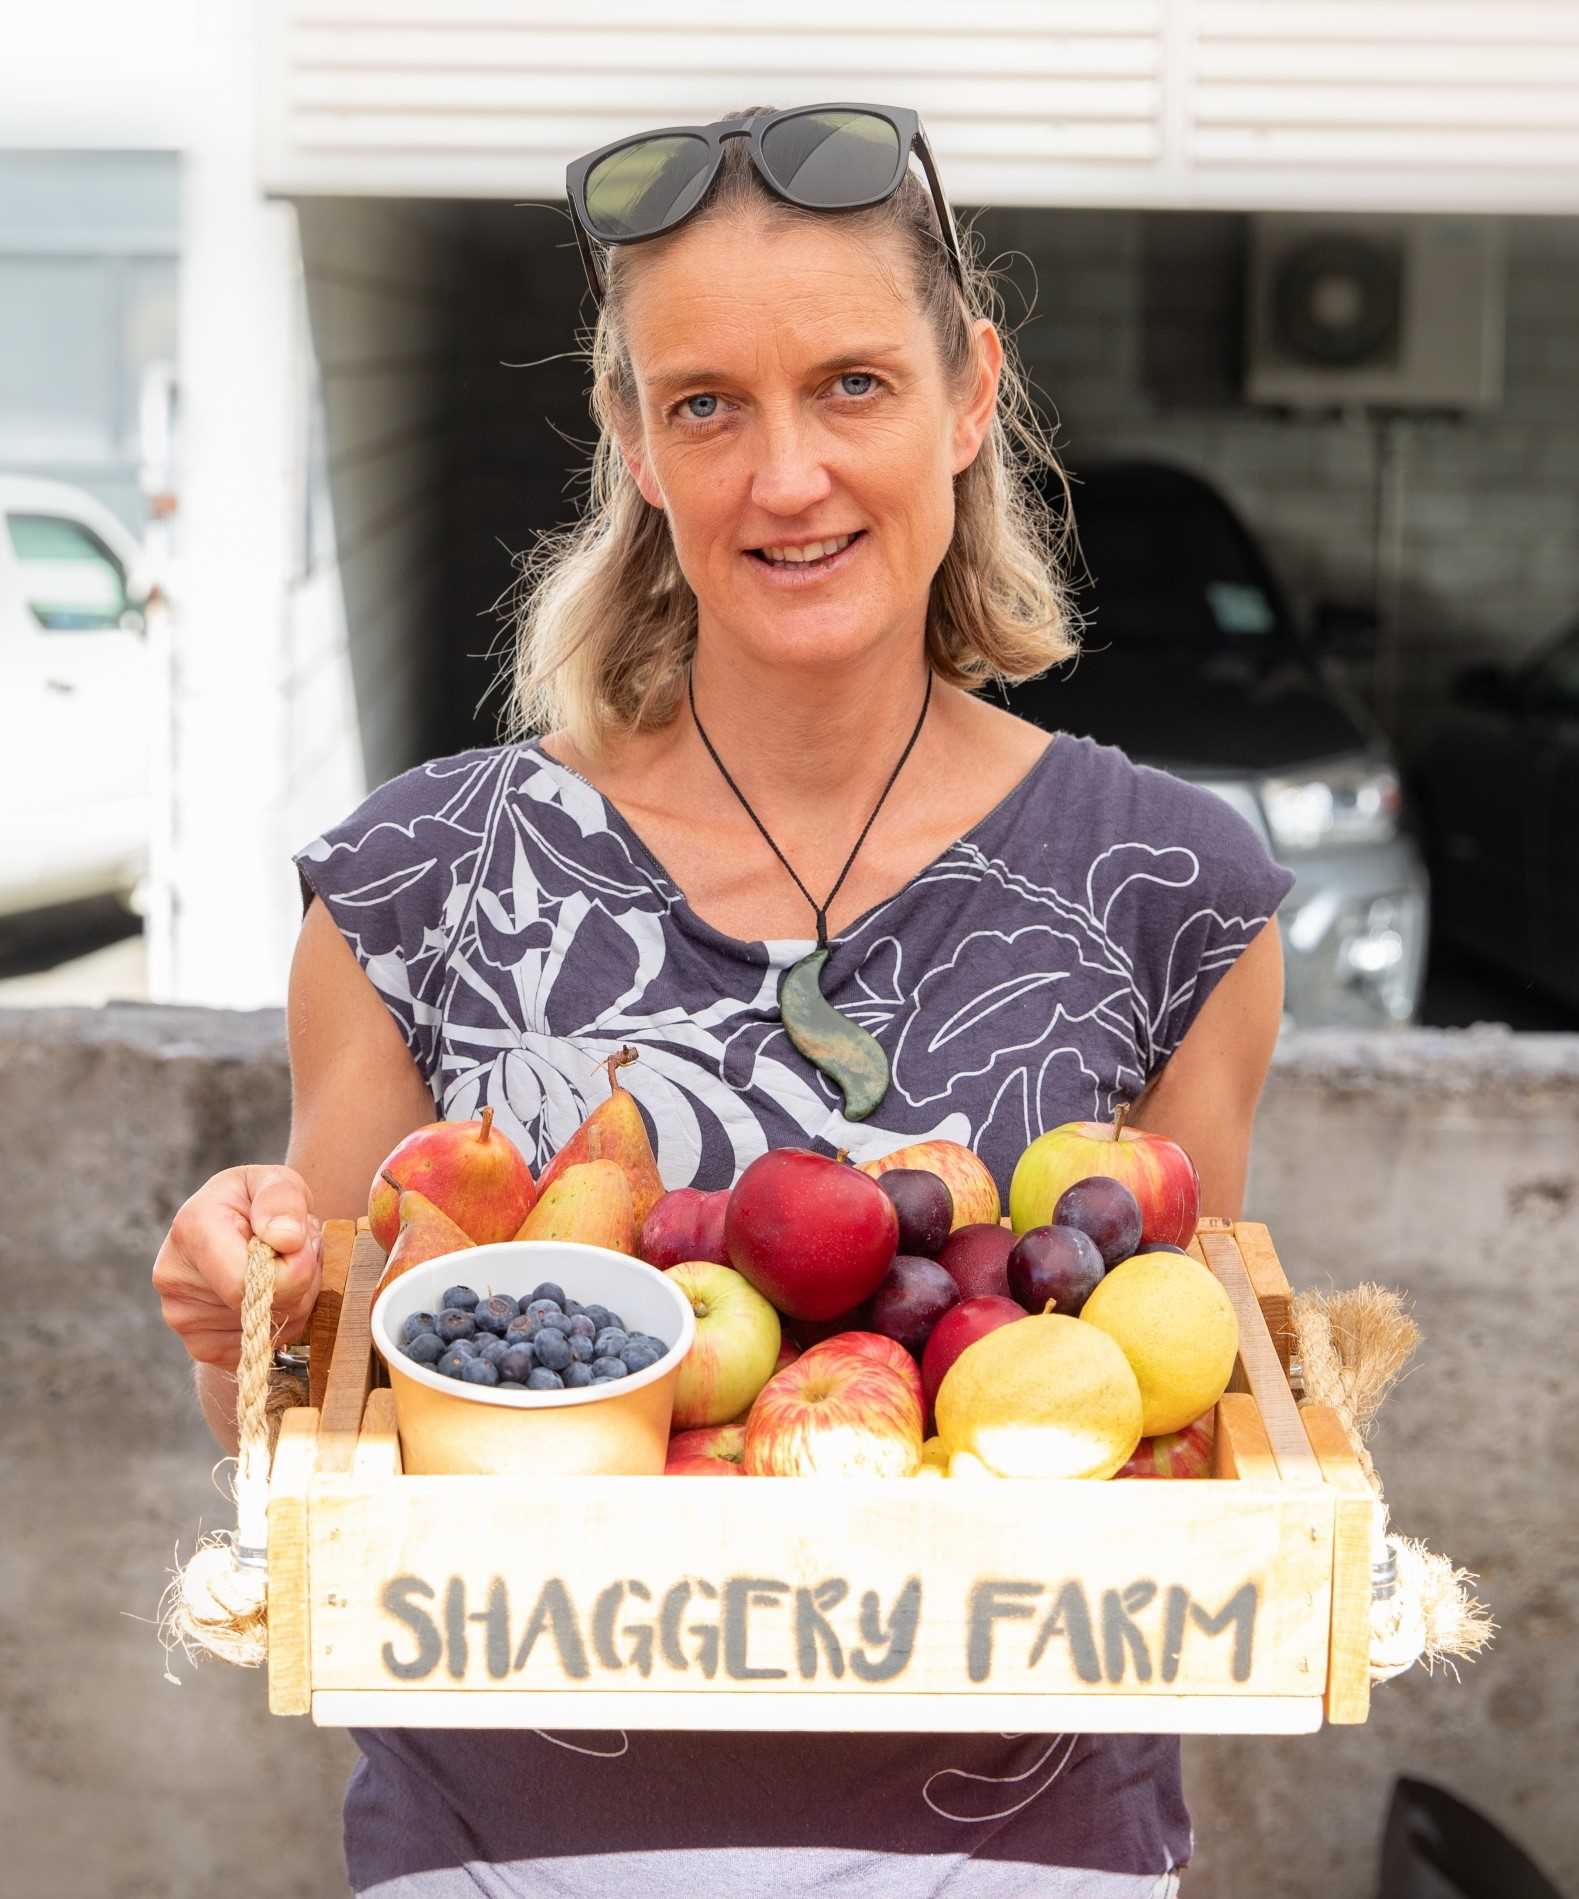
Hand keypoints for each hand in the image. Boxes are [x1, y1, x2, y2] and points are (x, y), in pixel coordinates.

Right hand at [152, 1165, 322, 1370]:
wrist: (233, 1230)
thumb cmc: (259, 1202)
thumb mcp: (277, 1181)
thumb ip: (283, 1200)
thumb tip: (285, 1239)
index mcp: (190, 1229)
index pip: (247, 1282)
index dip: (293, 1271)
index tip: (303, 1245)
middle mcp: (174, 1278)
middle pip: (265, 1308)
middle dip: (301, 1282)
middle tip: (296, 1251)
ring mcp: (181, 1317)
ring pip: (269, 1330)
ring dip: (295, 1300)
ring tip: (278, 1268)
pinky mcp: (199, 1345)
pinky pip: (260, 1348)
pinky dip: (279, 1324)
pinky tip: (267, 1294)